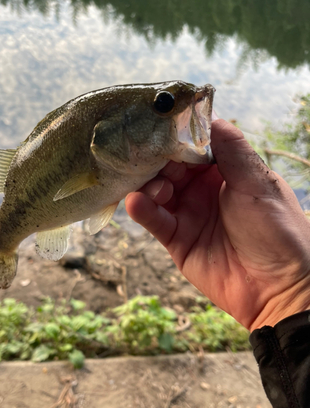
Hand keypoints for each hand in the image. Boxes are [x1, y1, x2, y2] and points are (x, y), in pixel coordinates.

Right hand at [126, 119, 309, 330]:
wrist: (277, 287)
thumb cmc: (277, 230)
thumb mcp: (257, 183)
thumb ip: (231, 150)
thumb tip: (210, 115)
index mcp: (226, 171)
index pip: (193, 145)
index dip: (176, 136)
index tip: (156, 125)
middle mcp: (203, 189)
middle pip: (169, 165)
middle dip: (156, 159)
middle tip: (144, 155)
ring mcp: (188, 213)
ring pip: (157, 191)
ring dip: (149, 184)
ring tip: (156, 188)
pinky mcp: (176, 240)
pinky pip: (154, 220)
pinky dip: (143, 210)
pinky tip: (136, 203)